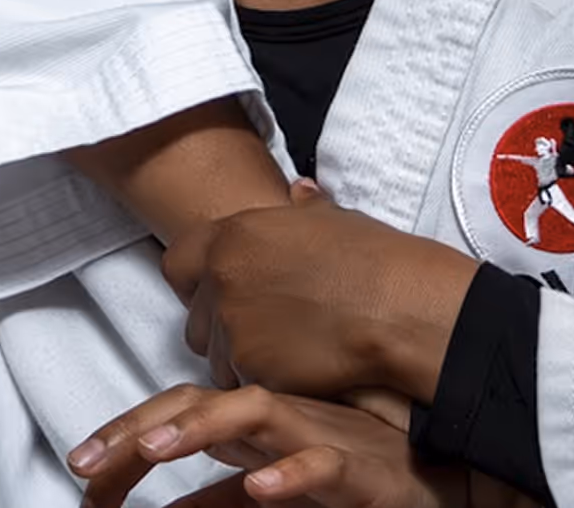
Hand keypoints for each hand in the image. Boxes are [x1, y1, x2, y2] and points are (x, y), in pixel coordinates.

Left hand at [70, 384, 481, 507]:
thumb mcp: (265, 488)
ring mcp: (316, 435)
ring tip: (152, 449)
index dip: (122, 435)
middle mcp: (276, 416)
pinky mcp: (357, 468)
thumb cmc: (345, 473)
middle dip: (138, 429)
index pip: (174, 411)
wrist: (436, 476)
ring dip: (199, 427)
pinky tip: (259, 486)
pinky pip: (321, 465)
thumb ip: (213, 502)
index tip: (78, 469)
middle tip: (86, 462)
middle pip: (196, 404)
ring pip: (254, 413)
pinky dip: (289, 473)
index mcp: (250, 419)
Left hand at [166, 181, 477, 404]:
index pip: (177, 262)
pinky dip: (264, 381)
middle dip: (220, 328)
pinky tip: (298, 369)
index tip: (218, 292)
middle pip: (195, 318)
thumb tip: (300, 190)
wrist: (396, 307)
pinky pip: (242, 383)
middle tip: (263, 329)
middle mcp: (221, 279)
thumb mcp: (331, 219)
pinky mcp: (251, 368)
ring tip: (288, 350)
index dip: (195, 281)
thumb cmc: (374, 260)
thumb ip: (301, 210)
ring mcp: (232, 327)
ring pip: (216, 357)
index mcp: (233, 235)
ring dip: (242, 359)